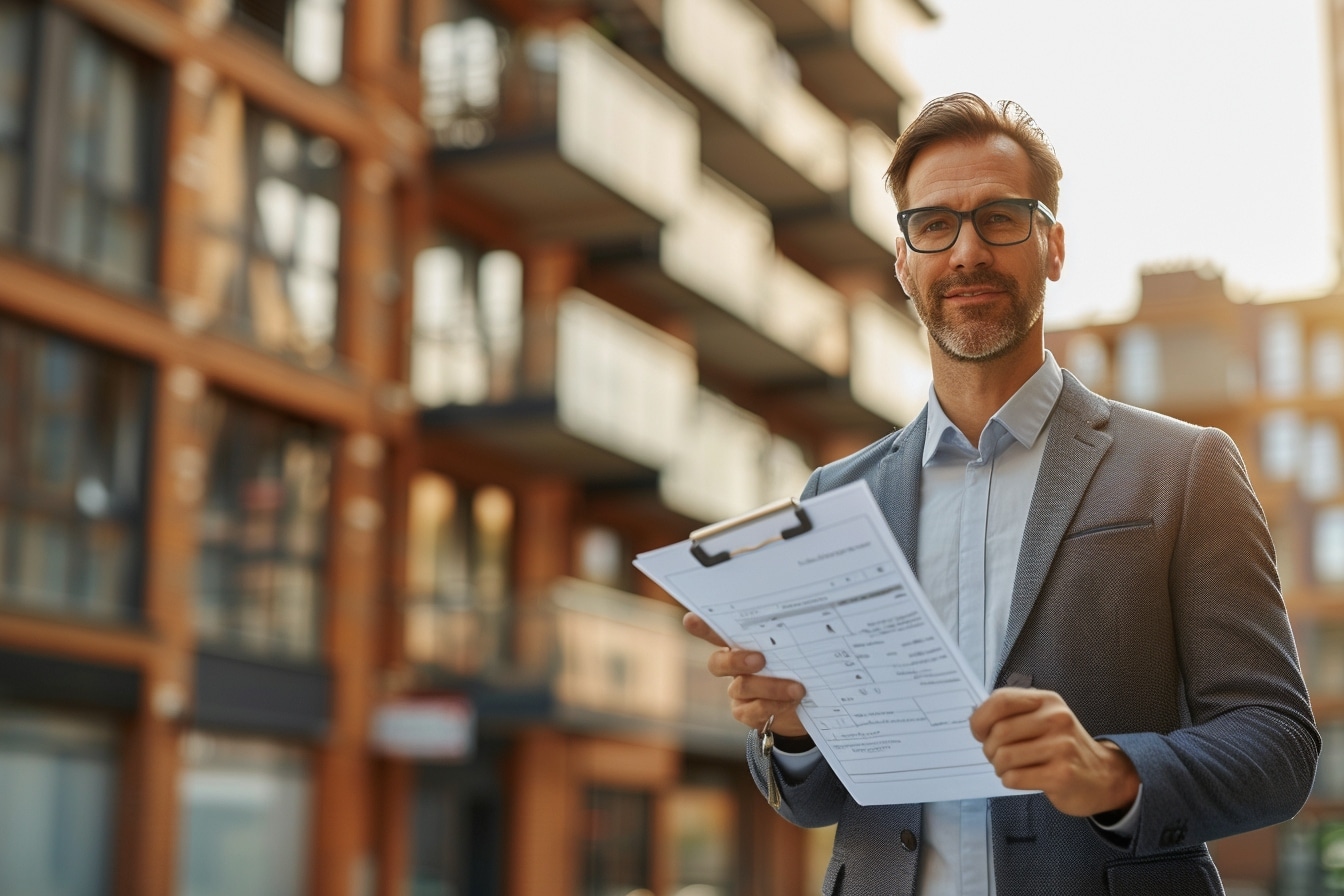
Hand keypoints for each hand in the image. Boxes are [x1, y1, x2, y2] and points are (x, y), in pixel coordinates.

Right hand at [683, 612, 807, 735]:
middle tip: (760, 660)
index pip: (717, 632)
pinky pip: (751, 710)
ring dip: (771, 687)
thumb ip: (787, 642)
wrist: (806, 705)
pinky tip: (791, 702)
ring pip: (742, 687)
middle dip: (736, 661)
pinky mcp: (744, 712)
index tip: (690, 619)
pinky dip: (772, 706)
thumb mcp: (795, 652)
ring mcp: (737, 691)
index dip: (702, 627)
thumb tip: (799, 627)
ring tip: (796, 688)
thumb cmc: (799, 668)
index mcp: (742, 644)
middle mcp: (733, 667)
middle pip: (718, 663)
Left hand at [969, 687, 1140, 817]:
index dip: (981, 718)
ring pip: (1004, 757)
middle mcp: (1056, 719)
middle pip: (999, 733)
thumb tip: (975, 720)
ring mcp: (1061, 746)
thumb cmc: (1063, 747)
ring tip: (1011, 768)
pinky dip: (1010, 781)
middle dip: (990, 749)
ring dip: (999, 767)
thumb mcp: (1044, 719)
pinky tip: (1022, 779)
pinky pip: (1015, 778)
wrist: (1104, 776)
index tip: (979, 733)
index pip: (1001, 700)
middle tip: (998, 756)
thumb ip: (1013, 714)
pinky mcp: (1062, 774)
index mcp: (1047, 701)